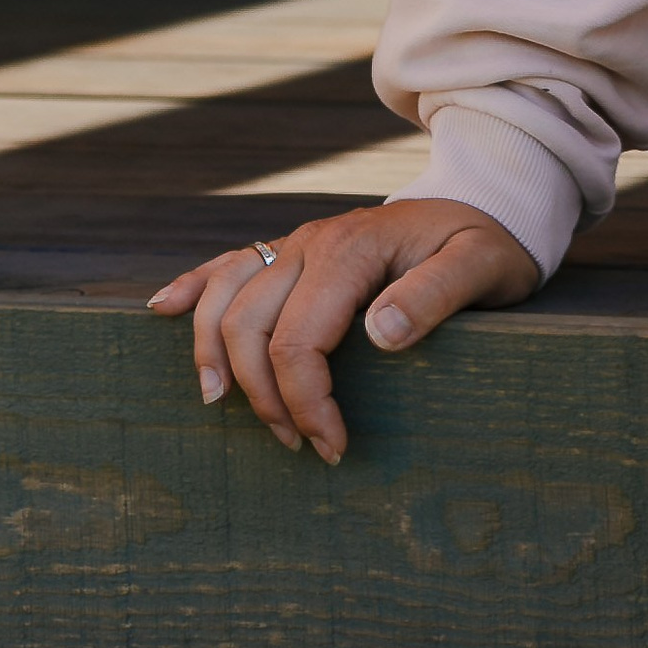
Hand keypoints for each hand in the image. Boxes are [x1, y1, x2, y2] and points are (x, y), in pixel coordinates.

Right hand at [149, 197, 539, 461]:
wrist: (486, 202)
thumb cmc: (487, 243)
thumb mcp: (484, 266)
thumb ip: (437, 294)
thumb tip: (379, 334)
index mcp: (353, 248)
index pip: (299, 338)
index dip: (305, 401)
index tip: (332, 445)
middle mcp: (314, 239)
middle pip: (249, 324)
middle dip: (264, 397)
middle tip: (302, 444)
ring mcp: (298, 240)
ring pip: (224, 295)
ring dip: (215, 354)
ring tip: (224, 407)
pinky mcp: (292, 248)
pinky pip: (228, 262)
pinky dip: (191, 287)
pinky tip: (160, 308)